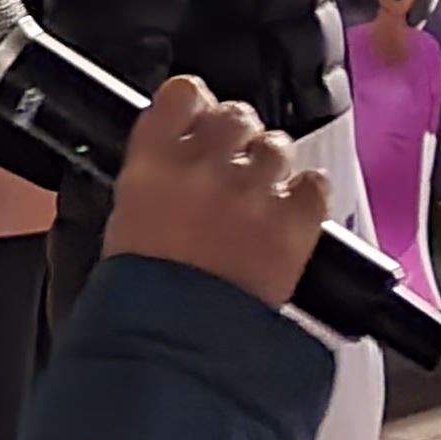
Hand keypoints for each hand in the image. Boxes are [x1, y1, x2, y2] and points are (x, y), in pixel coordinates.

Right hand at [102, 77, 327, 311]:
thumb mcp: (126, 221)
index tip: (200, 116)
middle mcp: (203, 166)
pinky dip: (306, 198)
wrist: (174, 346)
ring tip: (258, 205)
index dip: (197, 103)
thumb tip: (179, 156)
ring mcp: (251, 191)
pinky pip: (314, 184)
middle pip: (235, 115)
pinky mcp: (292, 222)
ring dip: (271, 168)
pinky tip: (287, 219)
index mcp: (153, 162)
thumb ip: (156, 176)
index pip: (183, 93)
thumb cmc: (143, 298)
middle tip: (231, 171)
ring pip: (276, 145)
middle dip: (237, 138)